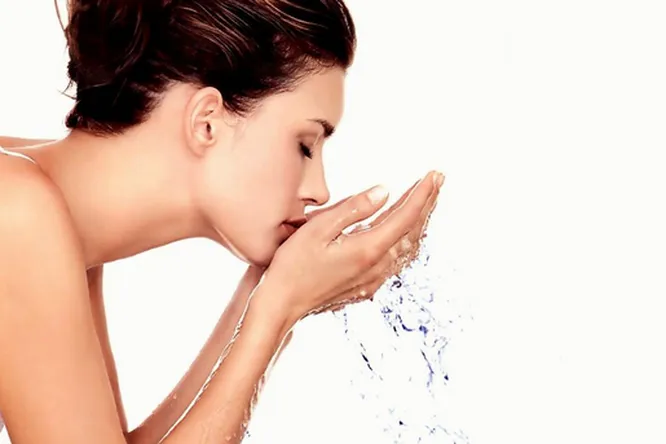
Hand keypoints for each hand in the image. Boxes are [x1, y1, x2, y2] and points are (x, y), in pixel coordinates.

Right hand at [258, 170, 443, 323]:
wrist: (282, 305)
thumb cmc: (293, 266)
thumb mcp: (317, 229)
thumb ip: (353, 209)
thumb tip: (384, 192)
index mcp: (367, 250)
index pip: (405, 217)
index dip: (422, 194)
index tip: (434, 175)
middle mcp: (377, 267)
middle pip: (413, 232)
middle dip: (428, 204)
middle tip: (438, 180)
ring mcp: (374, 279)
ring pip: (408, 247)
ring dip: (420, 222)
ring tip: (428, 201)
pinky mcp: (367, 286)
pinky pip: (398, 260)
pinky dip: (408, 240)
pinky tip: (407, 233)